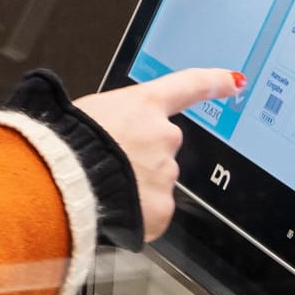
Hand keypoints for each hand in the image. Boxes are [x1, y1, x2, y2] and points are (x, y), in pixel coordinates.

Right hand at [75, 68, 243, 240]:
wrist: (58, 185)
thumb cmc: (63, 145)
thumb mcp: (84, 111)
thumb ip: (111, 115)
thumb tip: (102, 123)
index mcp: (144, 105)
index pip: (190, 86)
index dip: (216, 82)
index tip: (236, 81)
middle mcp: (164, 135)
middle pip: (162, 145)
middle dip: (142, 156)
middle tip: (110, 164)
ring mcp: (167, 172)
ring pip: (157, 180)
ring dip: (137, 185)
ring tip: (104, 187)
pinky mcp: (162, 208)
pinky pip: (153, 211)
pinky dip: (138, 214)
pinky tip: (115, 209)